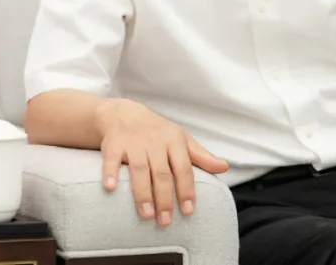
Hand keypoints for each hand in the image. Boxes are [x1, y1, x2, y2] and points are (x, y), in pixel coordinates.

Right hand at [97, 98, 228, 226]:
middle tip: (165, 221)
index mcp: (174, 141)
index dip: (187, 189)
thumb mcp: (181, 140)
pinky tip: (110, 188)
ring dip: (142, 192)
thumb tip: (224, 168)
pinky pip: (111, 159)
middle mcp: (154, 141)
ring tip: (146, 215)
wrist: (124, 113)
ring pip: (139, 169)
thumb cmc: (157, 132)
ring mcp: (133, 143)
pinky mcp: (113, 144)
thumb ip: (201, 156)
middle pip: (161, 173)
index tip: (188, 211)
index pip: (184, 168)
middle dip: (164, 198)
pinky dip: (110, 173)